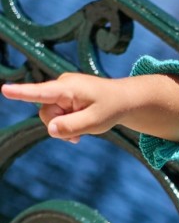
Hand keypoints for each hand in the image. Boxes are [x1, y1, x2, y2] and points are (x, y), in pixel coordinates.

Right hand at [2, 71, 178, 142]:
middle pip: (46, 112)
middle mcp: (61, 85)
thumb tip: (50, 129)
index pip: (41, 92)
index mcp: (68, 88)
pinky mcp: (63, 96)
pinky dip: (66, 123)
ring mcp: (61, 90)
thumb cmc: (111, 108)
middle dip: (58, 126)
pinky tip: (78, 129)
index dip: (22, 93)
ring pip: (50, 115)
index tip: (5, 90)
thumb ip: (72, 126)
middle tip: (78, 137)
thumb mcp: (95, 122)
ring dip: (63, 127)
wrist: (123, 100)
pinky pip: (57, 113)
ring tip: (81, 132)